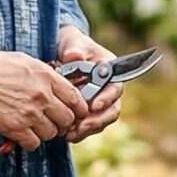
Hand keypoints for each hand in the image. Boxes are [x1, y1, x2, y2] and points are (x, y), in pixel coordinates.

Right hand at [0, 51, 86, 152]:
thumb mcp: (23, 60)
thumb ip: (42, 73)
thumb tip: (54, 80)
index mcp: (46, 76)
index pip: (75, 98)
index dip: (78, 108)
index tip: (75, 112)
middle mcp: (42, 96)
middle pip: (68, 119)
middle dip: (62, 122)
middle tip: (53, 121)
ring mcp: (30, 113)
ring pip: (52, 133)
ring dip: (45, 133)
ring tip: (35, 127)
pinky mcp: (16, 128)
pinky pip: (34, 144)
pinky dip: (30, 142)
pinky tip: (23, 135)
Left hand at [55, 24, 124, 144]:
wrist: (62, 53)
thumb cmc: (71, 44)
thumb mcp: (72, 42)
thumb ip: (75, 48)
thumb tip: (74, 57)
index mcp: (110, 71)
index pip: (115, 88)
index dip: (107, 99)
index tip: (93, 106)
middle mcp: (108, 89)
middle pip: (111, 110)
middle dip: (97, 121)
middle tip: (81, 126)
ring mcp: (99, 102)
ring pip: (101, 122)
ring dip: (88, 130)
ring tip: (70, 134)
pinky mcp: (87, 112)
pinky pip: (88, 126)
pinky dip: (79, 132)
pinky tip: (66, 134)